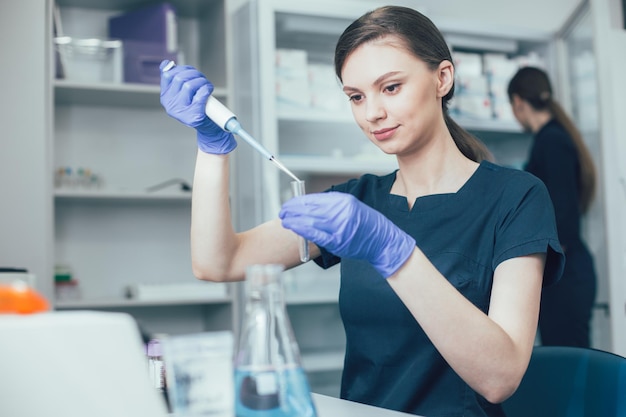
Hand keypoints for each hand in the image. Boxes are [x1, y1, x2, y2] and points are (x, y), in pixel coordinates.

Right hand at [159, 60, 236, 153]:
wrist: (209, 128)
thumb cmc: (197, 108)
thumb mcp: (182, 93)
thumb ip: (173, 79)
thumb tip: (166, 64)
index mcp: (165, 97)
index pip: (167, 75)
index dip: (181, 69)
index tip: (191, 73)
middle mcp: (170, 105)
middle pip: (180, 78)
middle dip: (194, 74)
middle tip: (202, 79)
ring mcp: (181, 112)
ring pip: (189, 85)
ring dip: (202, 81)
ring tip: (206, 86)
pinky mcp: (194, 116)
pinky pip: (201, 94)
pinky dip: (207, 89)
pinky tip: (209, 91)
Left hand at [279, 192, 415, 277]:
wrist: (383, 242)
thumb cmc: (367, 225)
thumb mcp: (352, 208)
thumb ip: (332, 206)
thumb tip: (310, 205)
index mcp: (344, 201)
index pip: (315, 199)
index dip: (299, 201)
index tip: (290, 203)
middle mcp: (341, 211)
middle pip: (310, 208)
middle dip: (293, 209)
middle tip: (283, 211)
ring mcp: (339, 227)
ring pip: (310, 220)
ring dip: (294, 219)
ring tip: (284, 220)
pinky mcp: (338, 241)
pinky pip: (315, 234)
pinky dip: (302, 230)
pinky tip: (293, 228)